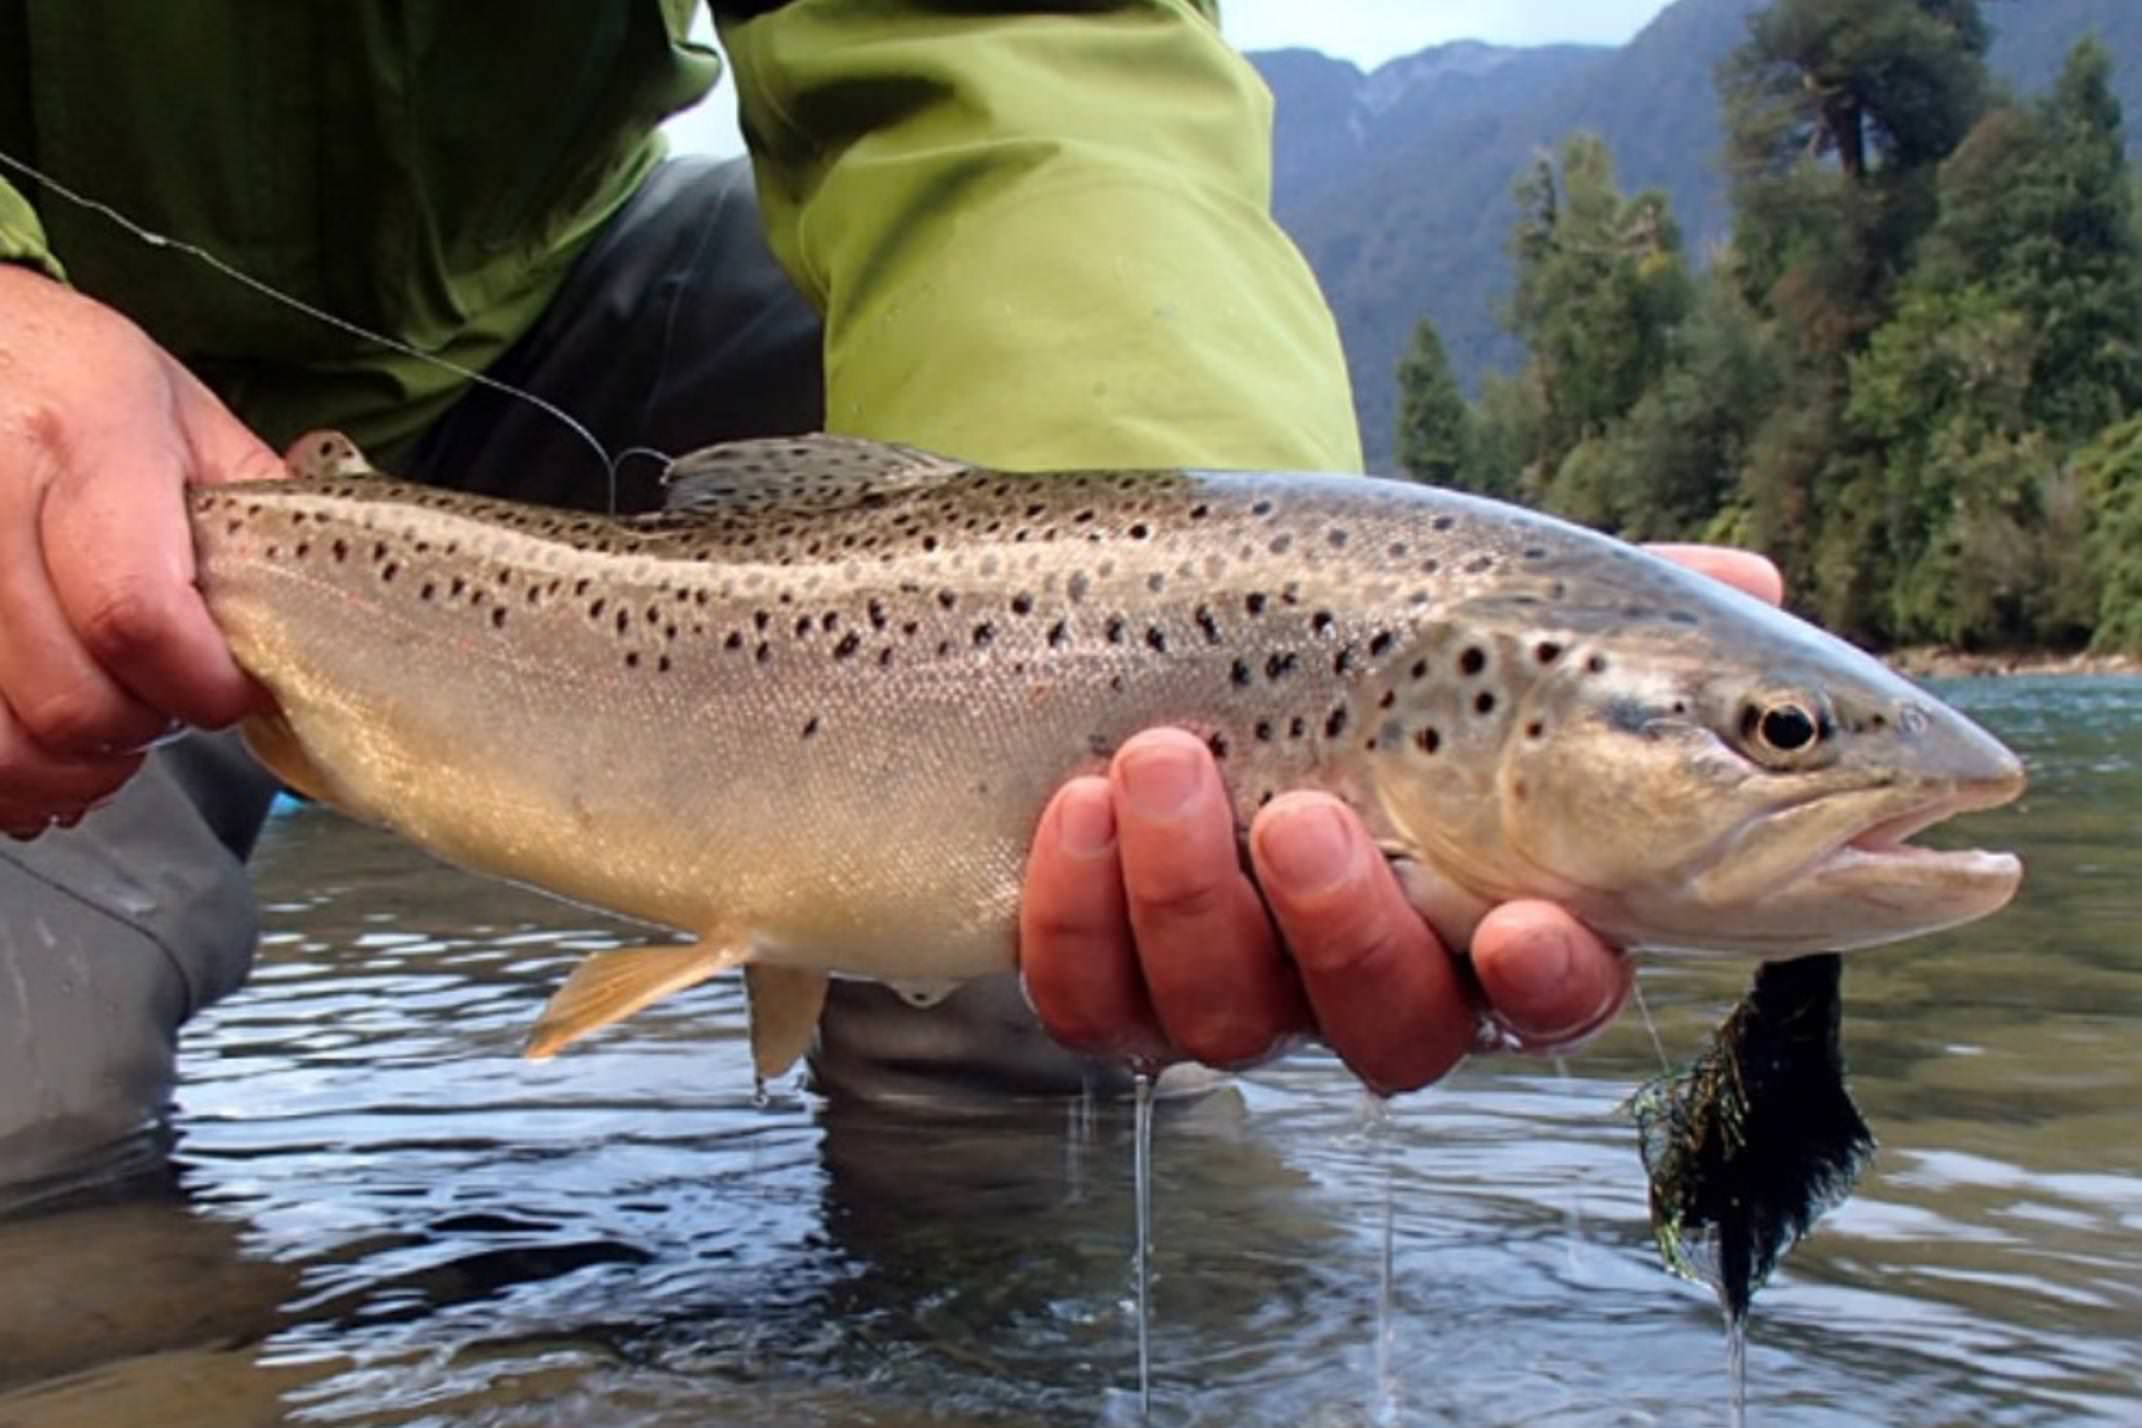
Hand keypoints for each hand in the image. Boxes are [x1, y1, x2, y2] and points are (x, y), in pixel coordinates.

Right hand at [0, 266, 283, 838]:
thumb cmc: (67, 379)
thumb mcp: (180, 412)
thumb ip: (261, 505)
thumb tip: (341, 590)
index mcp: (83, 437)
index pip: (137, 614)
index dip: (201, 685)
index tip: (234, 690)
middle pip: (71, 695)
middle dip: (142, 727)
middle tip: (170, 702)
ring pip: (5, 739)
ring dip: (72, 764)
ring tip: (109, 731)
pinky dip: (10, 774)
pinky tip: (43, 741)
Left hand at [1019, 545, 1785, 1093]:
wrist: (1169, 616)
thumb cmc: (1359, 628)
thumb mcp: (1488, 598)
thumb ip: (1619, 606)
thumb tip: (1754, 588)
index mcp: (1488, 899)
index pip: (1553, 987)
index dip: (1550, 981)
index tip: (1527, 926)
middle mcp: (1369, 972)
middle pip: (1391, 1035)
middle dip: (1349, 938)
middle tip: (1309, 817)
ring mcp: (1235, 984)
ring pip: (1228, 1020)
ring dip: (1191, 897)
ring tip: (1159, 757)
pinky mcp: (1112, 977)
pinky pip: (1093, 1001)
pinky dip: (1080, 914)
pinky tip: (1076, 803)